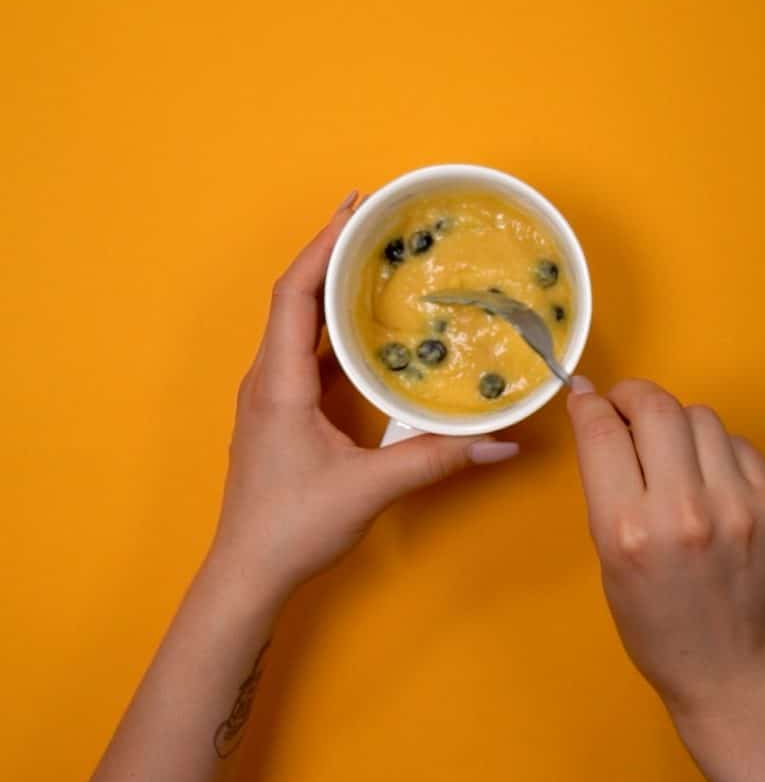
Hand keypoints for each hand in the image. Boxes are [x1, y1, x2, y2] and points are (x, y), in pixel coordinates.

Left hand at [209, 192, 519, 604]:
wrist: (246, 573)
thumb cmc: (292, 527)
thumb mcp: (370, 489)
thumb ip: (436, 460)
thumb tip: (501, 441)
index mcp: (280, 383)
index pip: (294, 294)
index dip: (322, 246)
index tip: (355, 208)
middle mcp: (268, 379)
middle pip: (295, 298)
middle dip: (331, 254)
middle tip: (376, 225)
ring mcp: (271, 397)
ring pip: (298, 326)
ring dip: (330, 290)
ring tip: (374, 264)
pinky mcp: (280, 414)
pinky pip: (306, 355)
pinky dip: (333, 330)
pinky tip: (365, 332)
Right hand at [566, 377, 764, 726]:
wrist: (732, 668)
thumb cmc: (654, 622)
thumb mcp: (608, 558)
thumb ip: (606, 485)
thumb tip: (596, 414)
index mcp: (629, 530)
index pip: (603, 433)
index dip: (590, 404)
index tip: (587, 398)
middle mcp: (684, 510)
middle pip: (656, 407)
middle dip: (632, 396)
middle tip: (626, 408)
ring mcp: (738, 505)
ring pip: (701, 416)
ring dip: (676, 424)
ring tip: (672, 453)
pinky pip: (737, 444)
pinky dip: (715, 450)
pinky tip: (710, 479)